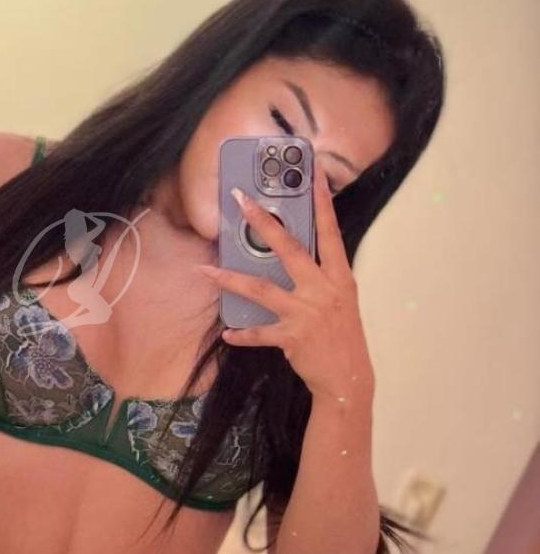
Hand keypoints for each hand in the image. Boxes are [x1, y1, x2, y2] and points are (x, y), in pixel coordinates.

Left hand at [195, 160, 374, 399]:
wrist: (349, 378)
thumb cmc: (342, 336)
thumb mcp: (339, 300)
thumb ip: (319, 277)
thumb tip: (288, 258)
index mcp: (339, 277)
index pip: (330, 231)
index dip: (323, 202)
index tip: (314, 174)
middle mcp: (323, 289)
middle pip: (288, 248)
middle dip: (262, 222)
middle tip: (239, 200)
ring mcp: (307, 312)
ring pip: (260, 288)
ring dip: (228, 279)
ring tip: (204, 270)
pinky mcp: (292, 336)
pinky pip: (258, 332)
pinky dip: (242, 334)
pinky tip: (228, 332)